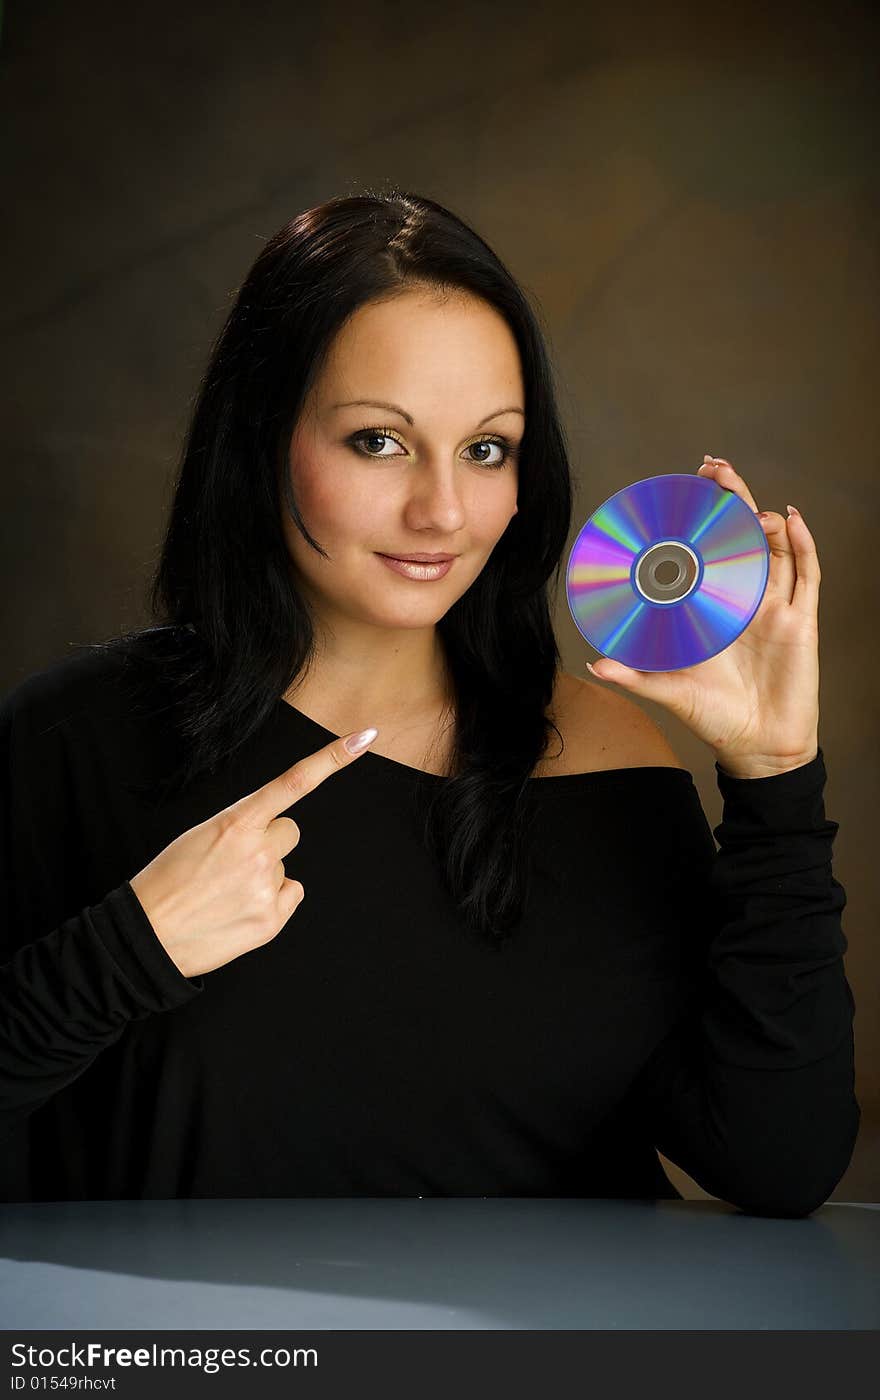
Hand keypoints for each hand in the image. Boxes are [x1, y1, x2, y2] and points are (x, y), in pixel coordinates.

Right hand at [130, 726, 378, 977]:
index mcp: (236, 822)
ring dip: (264, 875)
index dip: (332, 759)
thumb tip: (274, 838)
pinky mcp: (273, 919)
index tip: (364, 739)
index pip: (293, 782)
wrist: (147, 936)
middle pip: (289, 831)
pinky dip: (270, 903)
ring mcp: (268, 886)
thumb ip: (241, 828)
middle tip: (231, 863)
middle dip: (268, 842)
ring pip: (284, 867)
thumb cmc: (167, 882)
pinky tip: (239, 910)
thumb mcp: (199, 837)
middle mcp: (258, 851)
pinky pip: (290, 895)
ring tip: (225, 892)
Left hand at [586, 456, 820, 777]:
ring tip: (740, 493)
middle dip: (730, 498)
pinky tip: (791, 519)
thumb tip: (593, 665)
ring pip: (774, 548)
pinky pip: (806, 576)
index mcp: (715, 608)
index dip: (700, 517)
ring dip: (760, 516)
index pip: (709, 549)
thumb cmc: (714, 717)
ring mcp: (775, 608)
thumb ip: (634, 675)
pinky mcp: (801, 622)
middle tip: (713, 468)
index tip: (685, 486)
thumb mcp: (669, 690)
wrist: (757, 748)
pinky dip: (803, 545)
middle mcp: (746, 600)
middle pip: (742, 536)